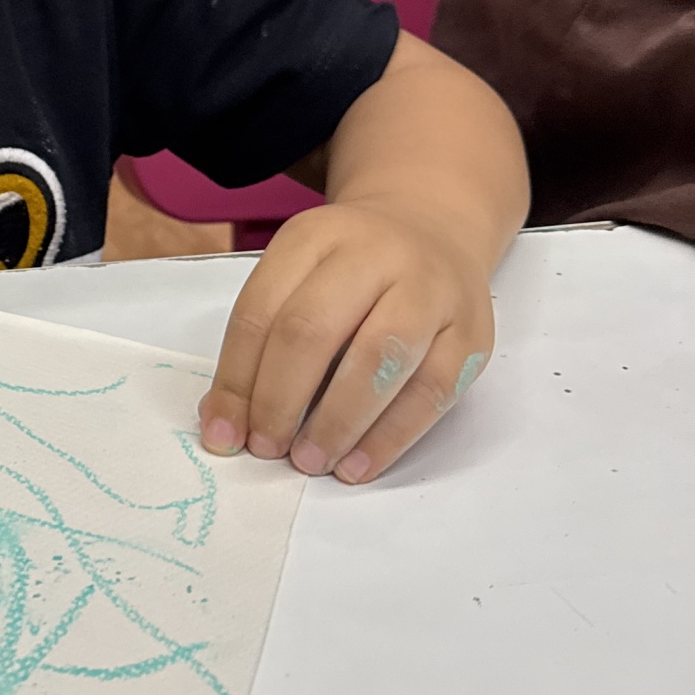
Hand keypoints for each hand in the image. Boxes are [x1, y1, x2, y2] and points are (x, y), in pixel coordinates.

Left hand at [197, 196, 493, 484]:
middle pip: (313, 330)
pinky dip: (389, 437)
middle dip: (280, 400)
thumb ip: (261, 342)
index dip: (237, 379)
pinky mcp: (471, 333)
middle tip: (266, 448)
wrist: (434, 229)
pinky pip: (430, 392)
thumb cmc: (353, 270)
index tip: (223, 431)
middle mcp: (375, 254)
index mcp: (315, 236)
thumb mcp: (298, 277)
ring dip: (335, 422)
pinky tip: (358, 464)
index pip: (261, 311)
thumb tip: (226, 422)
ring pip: (378, 360)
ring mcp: (431, 290)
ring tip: (310, 460)